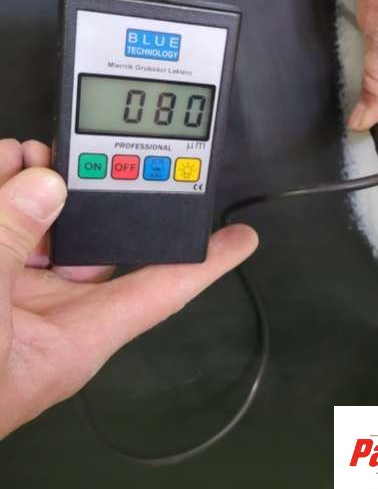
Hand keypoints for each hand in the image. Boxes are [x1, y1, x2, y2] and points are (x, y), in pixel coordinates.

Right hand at [0, 139, 257, 438]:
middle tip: (85, 153)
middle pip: (95, 236)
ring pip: (45, 223)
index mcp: (79, 336)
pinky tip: (1, 164)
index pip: (164, 289)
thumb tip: (43, 188)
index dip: (209, 261)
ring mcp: (18, 293)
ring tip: (28, 152)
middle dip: (94, 189)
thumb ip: (9, 246)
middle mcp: (56, 311)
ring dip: (39, 182)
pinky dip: (2, 190)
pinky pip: (5, 225)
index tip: (242, 238)